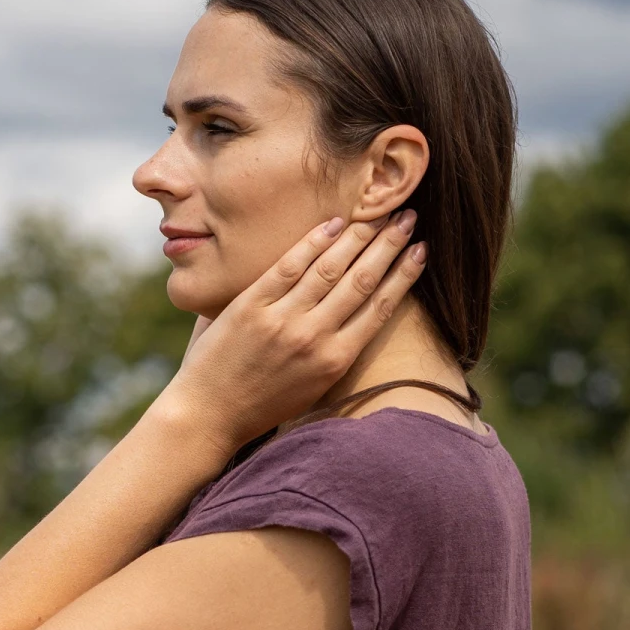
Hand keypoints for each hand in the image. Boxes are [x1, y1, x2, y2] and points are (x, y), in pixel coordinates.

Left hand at [161, 211, 426, 452]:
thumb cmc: (260, 406)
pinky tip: (334, 224)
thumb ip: (332, 352)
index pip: (380, 308)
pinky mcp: (251, 306)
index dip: (404, 275)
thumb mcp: (310, 388)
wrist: (208, 416)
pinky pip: (288, 265)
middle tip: (409, 217)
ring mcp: (282, 320)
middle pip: (362, 280)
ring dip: (359, 235)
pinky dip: (313, 242)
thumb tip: (352, 317)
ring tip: (379, 213)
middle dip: (390, 245)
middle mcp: (314, 338)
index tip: (422, 251)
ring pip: (330, 268)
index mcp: (334, 361)